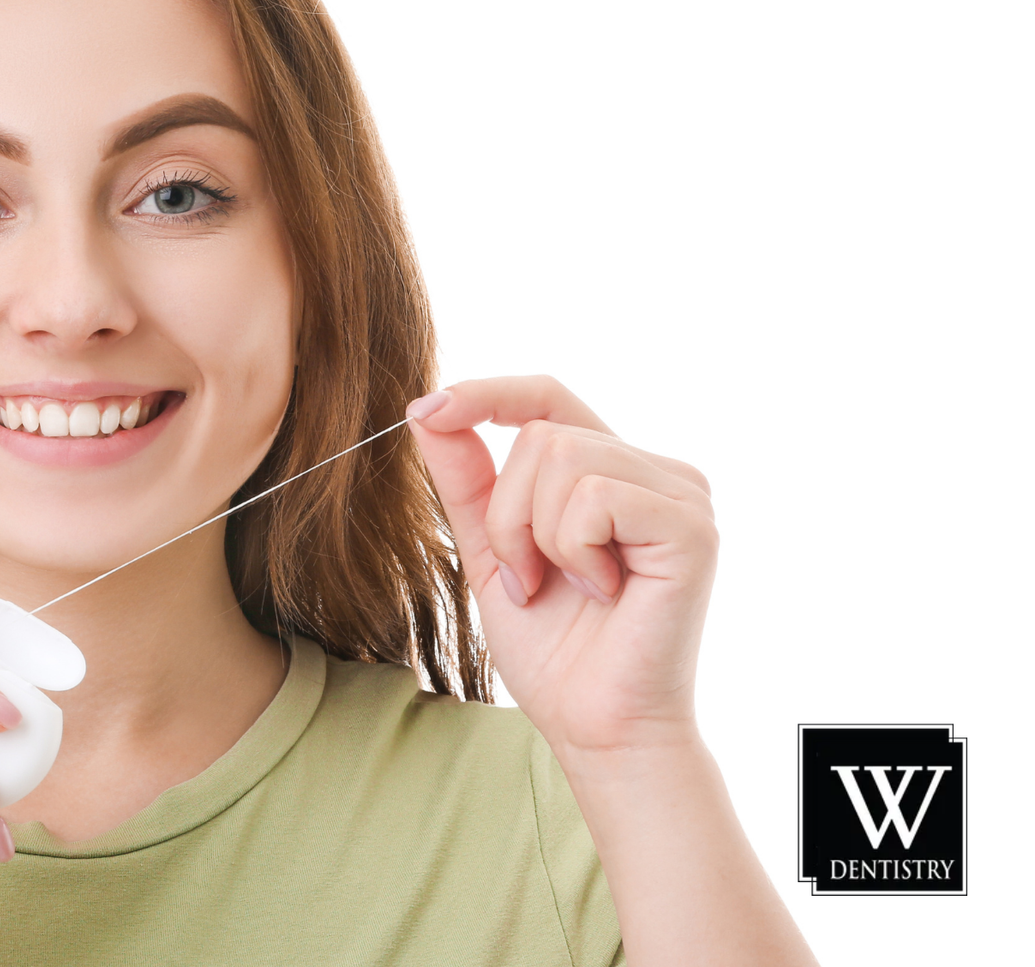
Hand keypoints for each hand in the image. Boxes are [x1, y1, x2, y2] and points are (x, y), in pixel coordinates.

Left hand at [405, 376, 716, 759]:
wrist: (593, 724)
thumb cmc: (552, 648)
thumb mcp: (490, 549)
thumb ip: (467, 480)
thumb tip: (428, 410)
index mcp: (612, 471)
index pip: (549, 397)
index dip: (488, 393)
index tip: (429, 408)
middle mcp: (655, 471)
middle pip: (542, 433)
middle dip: (507, 513)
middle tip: (529, 578)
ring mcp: (681, 495)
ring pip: (562, 456)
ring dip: (534, 535)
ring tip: (563, 587)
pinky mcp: (691, 527)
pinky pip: (595, 496)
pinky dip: (572, 549)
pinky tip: (602, 592)